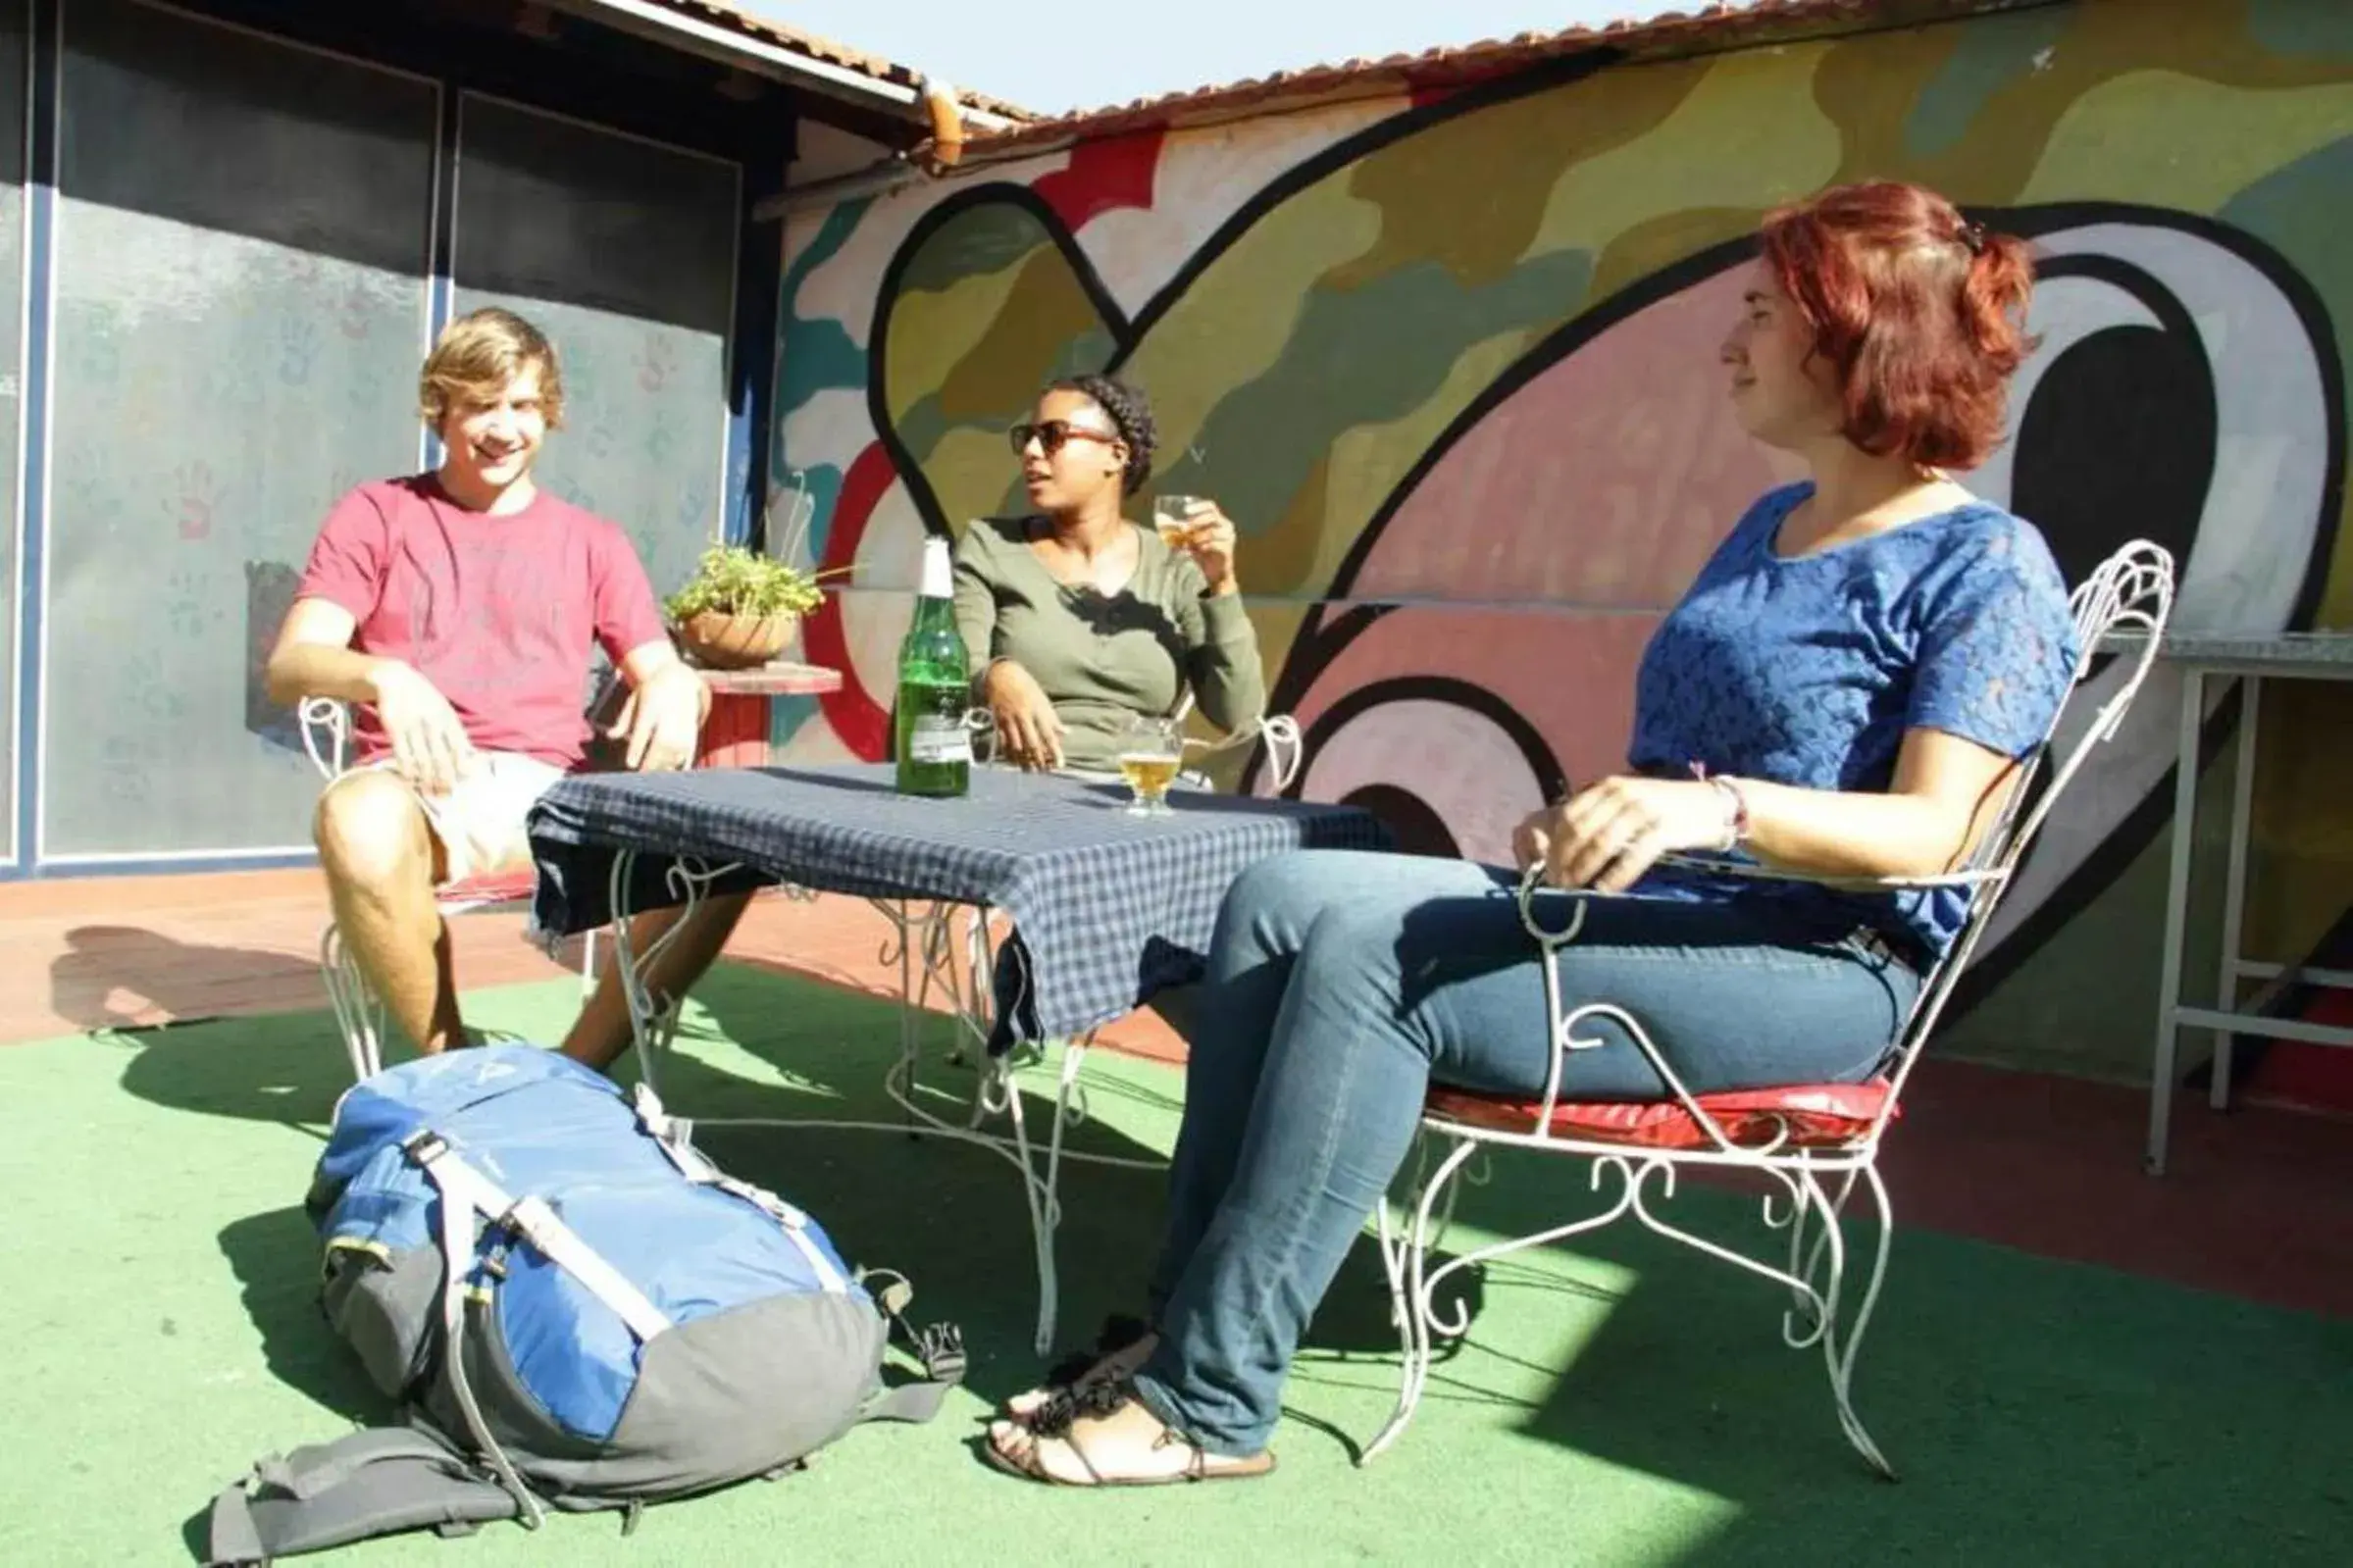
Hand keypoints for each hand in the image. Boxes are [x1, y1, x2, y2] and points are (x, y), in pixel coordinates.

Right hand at [368, 660, 474, 795]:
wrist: (397, 679)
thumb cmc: (426, 700)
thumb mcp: (446, 712)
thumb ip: (457, 735)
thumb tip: (472, 759)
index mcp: (449, 719)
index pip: (460, 747)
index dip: (462, 766)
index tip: (464, 782)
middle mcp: (433, 723)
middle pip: (441, 757)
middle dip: (445, 779)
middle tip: (446, 795)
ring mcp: (413, 726)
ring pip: (422, 758)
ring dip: (426, 778)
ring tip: (430, 792)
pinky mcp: (395, 727)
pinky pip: (402, 753)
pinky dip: (407, 768)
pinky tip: (411, 779)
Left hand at [608, 665, 704, 771]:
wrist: (680, 678)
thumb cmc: (651, 693)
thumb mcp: (634, 700)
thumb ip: (623, 720)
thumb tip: (610, 735)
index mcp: (652, 705)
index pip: (643, 730)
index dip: (637, 748)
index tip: (631, 764)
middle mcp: (669, 714)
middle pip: (662, 742)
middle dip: (652, 761)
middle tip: (642, 776)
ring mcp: (683, 722)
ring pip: (677, 749)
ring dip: (667, 766)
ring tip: (657, 779)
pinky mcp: (693, 730)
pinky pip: (690, 750)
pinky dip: (683, 764)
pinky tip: (675, 774)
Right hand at [981, 660, 1064, 771]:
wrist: (1000, 675)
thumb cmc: (1026, 686)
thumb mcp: (1042, 699)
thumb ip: (1053, 719)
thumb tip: (1067, 733)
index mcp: (1037, 710)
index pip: (1049, 735)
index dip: (1055, 751)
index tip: (1060, 764)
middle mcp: (1023, 716)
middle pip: (1032, 744)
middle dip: (1039, 760)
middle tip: (1044, 771)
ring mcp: (1009, 720)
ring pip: (1017, 747)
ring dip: (1024, 761)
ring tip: (1031, 771)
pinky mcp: (997, 722)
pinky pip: (1003, 743)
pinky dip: (1010, 755)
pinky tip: (1015, 762)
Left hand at [1177, 500, 1238, 593]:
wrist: (1214, 574)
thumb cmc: (1201, 553)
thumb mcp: (1188, 539)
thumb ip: (1178, 530)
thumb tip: (1160, 521)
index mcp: (1217, 519)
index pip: (1210, 506)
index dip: (1199, 506)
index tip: (1186, 511)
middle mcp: (1226, 526)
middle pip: (1213, 516)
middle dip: (1196, 521)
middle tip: (1184, 529)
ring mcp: (1229, 538)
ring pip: (1214, 531)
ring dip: (1199, 536)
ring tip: (1190, 542)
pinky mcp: (1228, 550)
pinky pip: (1217, 545)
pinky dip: (1205, 546)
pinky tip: (1199, 550)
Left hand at [1513, 776, 1733, 893]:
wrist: (1713, 805)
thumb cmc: (1663, 809)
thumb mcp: (1627, 803)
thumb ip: (1597, 818)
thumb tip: (1561, 849)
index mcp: (1607, 786)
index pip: (1568, 816)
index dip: (1553, 845)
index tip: (1545, 869)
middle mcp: (1622, 794)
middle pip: (1579, 831)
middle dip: (1563, 861)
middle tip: (1556, 885)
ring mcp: (1644, 810)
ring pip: (1601, 843)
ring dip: (1583, 870)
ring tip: (1573, 890)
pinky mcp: (1664, 829)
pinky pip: (1633, 855)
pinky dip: (1616, 875)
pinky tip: (1605, 890)